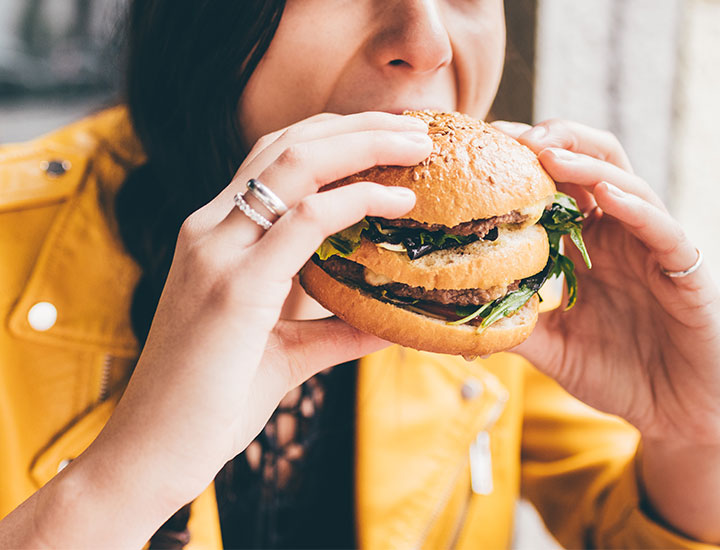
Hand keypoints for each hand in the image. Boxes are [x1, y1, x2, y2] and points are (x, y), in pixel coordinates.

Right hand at [22, 112, 430, 547]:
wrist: (152, 452)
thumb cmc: (212, 400)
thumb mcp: (285, 352)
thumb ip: (335, 331)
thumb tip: (391, 322)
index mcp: (216, 238)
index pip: (275, 160)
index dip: (334, 137)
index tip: (389, 139)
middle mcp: (211, 231)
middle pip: (290, 144)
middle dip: (358, 126)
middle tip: (417, 127)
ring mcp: (217, 253)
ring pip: (296, 164)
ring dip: (364, 145)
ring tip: (419, 145)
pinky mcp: (234, 287)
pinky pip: (303, 221)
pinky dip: (355, 202)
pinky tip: (397, 204)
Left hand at [493, 119, 719, 443]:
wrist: (673, 413)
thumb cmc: (617, 375)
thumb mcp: (553, 349)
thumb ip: (515, 326)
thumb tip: (458, 315)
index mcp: (587, 245)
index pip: (556, 186)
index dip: (525, 163)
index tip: (485, 147)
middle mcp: (618, 235)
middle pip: (592, 163)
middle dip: (554, 141)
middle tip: (512, 136)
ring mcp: (651, 247)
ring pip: (625, 183)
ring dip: (586, 163)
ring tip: (547, 152)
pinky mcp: (684, 268)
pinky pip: (662, 228)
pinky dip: (634, 207)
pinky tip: (604, 195)